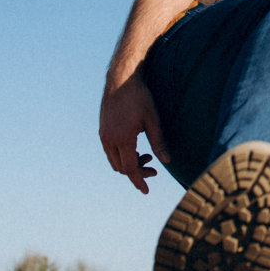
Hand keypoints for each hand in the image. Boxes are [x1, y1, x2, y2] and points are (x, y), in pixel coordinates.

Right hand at [99, 72, 169, 194]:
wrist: (120, 79)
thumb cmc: (139, 97)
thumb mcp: (153, 120)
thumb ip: (159, 142)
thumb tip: (166, 162)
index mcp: (122, 139)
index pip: (130, 169)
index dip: (139, 181)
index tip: (146, 191)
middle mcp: (109, 139)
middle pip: (121, 168)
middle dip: (137, 173)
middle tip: (154, 169)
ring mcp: (103, 135)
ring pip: (114, 161)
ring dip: (129, 164)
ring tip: (146, 157)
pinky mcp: (102, 130)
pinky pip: (110, 152)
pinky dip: (122, 156)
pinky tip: (135, 148)